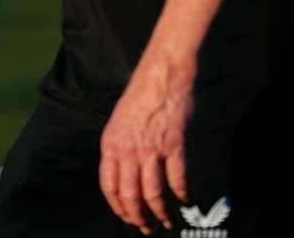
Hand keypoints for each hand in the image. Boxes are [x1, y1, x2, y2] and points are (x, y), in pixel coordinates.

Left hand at [99, 54, 194, 233]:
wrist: (163, 72)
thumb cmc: (142, 94)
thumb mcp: (120, 119)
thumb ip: (121, 146)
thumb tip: (126, 173)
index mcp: (111, 141)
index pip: (109, 185)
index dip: (119, 207)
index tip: (127, 218)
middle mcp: (128, 148)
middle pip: (130, 195)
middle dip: (139, 217)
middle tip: (148, 228)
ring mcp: (152, 148)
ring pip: (153, 194)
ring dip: (160, 214)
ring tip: (166, 222)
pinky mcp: (175, 145)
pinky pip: (177, 180)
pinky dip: (182, 195)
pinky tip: (184, 200)